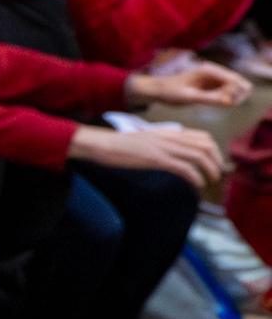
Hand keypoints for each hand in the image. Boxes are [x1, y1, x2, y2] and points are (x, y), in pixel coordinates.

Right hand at [68, 121, 226, 185]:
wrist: (102, 144)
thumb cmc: (121, 145)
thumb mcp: (147, 140)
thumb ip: (163, 144)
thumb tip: (176, 156)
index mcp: (169, 133)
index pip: (203, 136)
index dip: (215, 151)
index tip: (214, 163)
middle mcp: (170, 137)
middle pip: (206, 145)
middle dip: (217, 161)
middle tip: (216, 175)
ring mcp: (164, 147)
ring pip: (199, 155)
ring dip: (210, 170)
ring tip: (210, 181)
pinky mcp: (156, 158)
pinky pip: (184, 167)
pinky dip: (195, 177)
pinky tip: (196, 185)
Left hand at [128, 63, 249, 111]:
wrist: (157, 90)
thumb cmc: (170, 92)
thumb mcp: (189, 97)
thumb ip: (209, 98)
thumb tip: (229, 102)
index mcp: (208, 70)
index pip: (236, 80)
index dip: (235, 93)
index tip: (224, 102)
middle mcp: (214, 72)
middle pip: (240, 82)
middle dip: (237, 95)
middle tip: (222, 104)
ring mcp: (214, 78)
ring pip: (236, 87)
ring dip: (233, 98)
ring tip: (216, 103)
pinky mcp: (212, 85)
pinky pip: (228, 91)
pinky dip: (227, 99)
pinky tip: (215, 103)